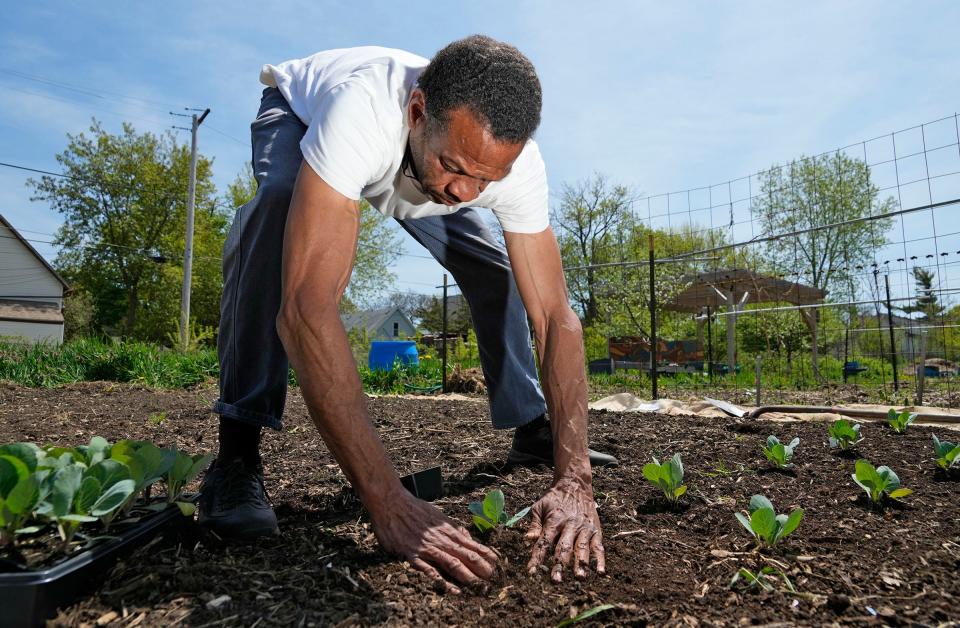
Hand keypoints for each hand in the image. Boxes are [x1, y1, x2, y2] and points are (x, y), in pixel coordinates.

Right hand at [371, 489, 498, 592]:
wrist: (392, 502)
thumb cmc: (414, 508)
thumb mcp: (437, 515)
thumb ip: (451, 527)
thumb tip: (466, 537)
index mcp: (447, 529)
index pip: (470, 544)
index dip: (484, 553)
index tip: (497, 561)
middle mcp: (441, 539)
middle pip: (465, 554)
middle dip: (480, 567)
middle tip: (492, 577)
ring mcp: (428, 547)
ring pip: (451, 562)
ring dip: (465, 574)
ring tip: (477, 584)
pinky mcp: (413, 554)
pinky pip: (428, 569)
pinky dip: (440, 579)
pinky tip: (450, 589)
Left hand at [526, 476, 604, 581]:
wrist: (575, 484)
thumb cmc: (554, 498)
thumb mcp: (539, 507)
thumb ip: (534, 524)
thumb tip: (528, 539)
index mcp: (554, 521)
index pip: (544, 542)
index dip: (537, 557)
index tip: (532, 572)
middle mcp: (570, 525)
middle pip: (564, 548)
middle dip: (560, 565)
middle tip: (556, 581)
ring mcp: (584, 528)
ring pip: (582, 548)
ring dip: (581, 564)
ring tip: (579, 578)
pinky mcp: (595, 530)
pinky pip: (598, 546)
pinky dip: (600, 560)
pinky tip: (600, 572)